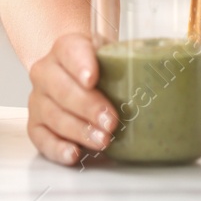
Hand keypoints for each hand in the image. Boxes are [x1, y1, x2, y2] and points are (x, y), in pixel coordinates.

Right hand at [27, 32, 117, 166]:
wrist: (74, 74)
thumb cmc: (99, 67)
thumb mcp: (113, 55)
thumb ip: (130, 60)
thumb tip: (165, 75)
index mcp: (66, 48)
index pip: (71, 51)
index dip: (81, 64)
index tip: (92, 78)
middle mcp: (46, 71)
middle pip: (62, 89)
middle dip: (88, 107)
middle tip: (110, 121)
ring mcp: (38, 98)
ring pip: (53, 115)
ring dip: (79, 130)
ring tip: (103, 140)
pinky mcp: (35, 123)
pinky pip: (41, 138)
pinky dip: (57, 148)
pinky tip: (74, 153)